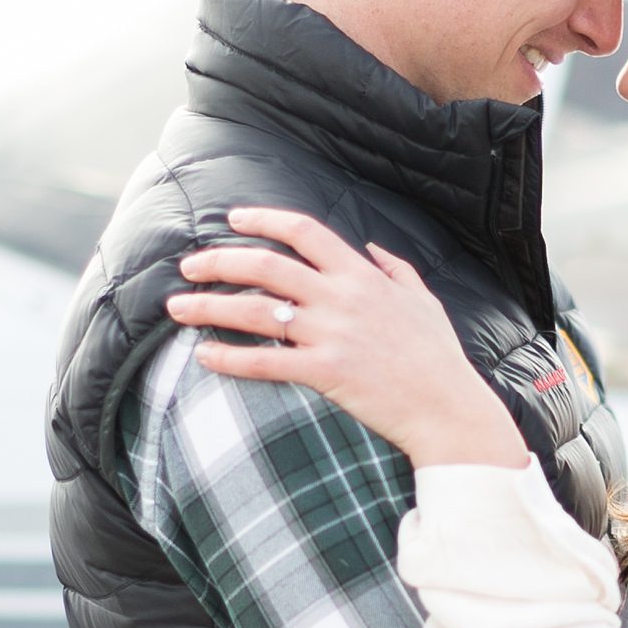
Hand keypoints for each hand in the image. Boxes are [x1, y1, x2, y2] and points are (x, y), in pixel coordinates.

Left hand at [166, 207, 531, 469]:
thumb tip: (373, 248)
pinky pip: (265, 362)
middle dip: (220, 261)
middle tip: (189, 266)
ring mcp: (332, 334)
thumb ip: (397, 269)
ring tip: (177, 308)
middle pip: (267, 265)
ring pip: (256, 310)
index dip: (263, 219)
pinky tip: (204, 356)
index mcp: (362, 275)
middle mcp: (342, 297)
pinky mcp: (325, 372)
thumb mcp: (425, 301)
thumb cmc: (439, 358)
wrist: (449, 408)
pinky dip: (230, 358)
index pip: (304, 231)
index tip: (233, 219)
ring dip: (210, 306)